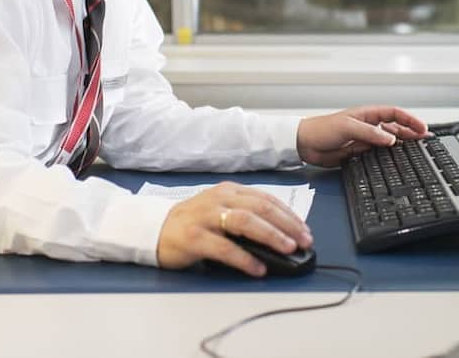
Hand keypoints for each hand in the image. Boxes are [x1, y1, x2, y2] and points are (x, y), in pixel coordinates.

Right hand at [156, 181, 312, 275]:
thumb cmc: (192, 222)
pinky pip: (224, 247)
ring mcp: (205, 217)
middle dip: (287, 225)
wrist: (153, 230)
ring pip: (245, 222)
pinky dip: (244, 258)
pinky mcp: (193, 237)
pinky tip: (258, 268)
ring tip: (287, 249)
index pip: (266, 199)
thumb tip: (280, 234)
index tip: (305, 230)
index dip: (289, 215)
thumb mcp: (220, 210)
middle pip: (260, 208)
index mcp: (229, 191)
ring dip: (271, 235)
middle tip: (304, 241)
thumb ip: (245, 215)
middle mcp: (219, 199)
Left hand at [296, 105, 429, 166]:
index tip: (422, 128)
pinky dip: (390, 156)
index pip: (394, 113)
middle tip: (426, 140)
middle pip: (396, 127)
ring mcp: (365, 139)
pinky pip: (379, 153)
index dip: (410, 119)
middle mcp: (369, 125)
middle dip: (412, 132)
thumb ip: (370, 134)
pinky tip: (397, 160)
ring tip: (417, 149)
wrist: (304, 144)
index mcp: (367, 114)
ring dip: (403, 144)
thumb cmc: (321, 129)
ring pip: (390, 141)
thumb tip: (392, 138)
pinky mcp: (360, 152)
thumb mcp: (348, 128)